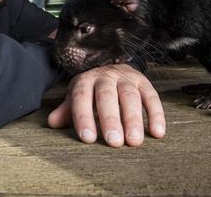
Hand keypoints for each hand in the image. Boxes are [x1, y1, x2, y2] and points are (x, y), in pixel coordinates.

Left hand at [47, 63, 165, 146]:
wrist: (110, 70)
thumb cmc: (91, 92)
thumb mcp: (76, 98)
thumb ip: (66, 111)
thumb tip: (52, 123)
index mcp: (85, 81)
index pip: (82, 97)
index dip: (83, 117)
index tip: (88, 138)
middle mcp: (105, 77)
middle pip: (107, 97)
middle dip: (110, 119)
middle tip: (114, 142)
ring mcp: (126, 78)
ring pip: (130, 96)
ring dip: (133, 119)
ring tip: (135, 141)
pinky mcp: (144, 82)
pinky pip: (151, 97)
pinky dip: (156, 114)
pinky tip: (158, 133)